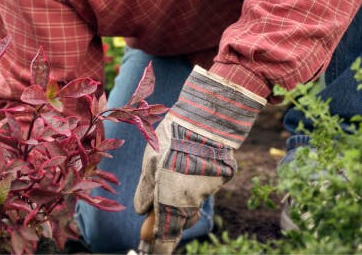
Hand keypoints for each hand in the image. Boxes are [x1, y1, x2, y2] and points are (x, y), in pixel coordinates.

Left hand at [132, 67, 264, 252]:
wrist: (206, 119)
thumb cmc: (171, 139)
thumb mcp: (149, 163)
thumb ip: (145, 190)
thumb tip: (142, 210)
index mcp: (171, 200)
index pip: (165, 235)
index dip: (159, 247)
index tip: (150, 249)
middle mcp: (191, 201)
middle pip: (179, 221)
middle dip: (168, 218)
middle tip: (154, 208)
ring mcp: (207, 191)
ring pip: (191, 206)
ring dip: (180, 201)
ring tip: (171, 176)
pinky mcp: (220, 180)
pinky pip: (203, 190)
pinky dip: (194, 184)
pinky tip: (187, 165)